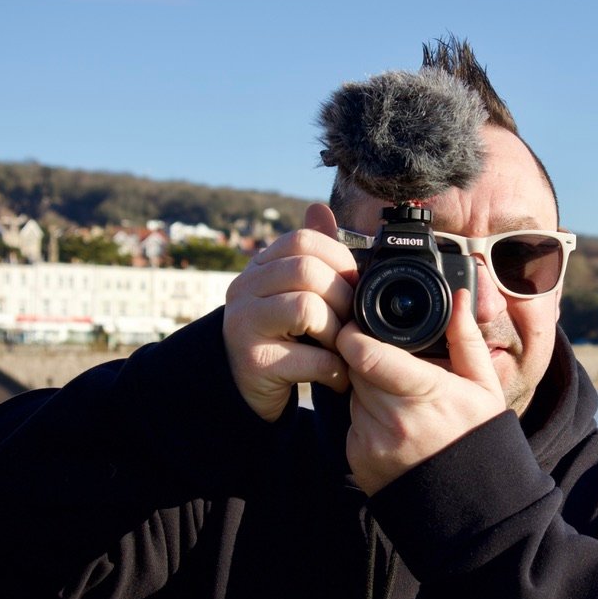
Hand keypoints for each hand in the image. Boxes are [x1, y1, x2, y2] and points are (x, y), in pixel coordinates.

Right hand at [222, 204, 356, 421]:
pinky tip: (336, 376)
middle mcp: (244, 289)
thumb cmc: (282, 336)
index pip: (303, 240)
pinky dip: (334, 369)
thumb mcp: (295, 291)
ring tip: (342, 348)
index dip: (339, 259)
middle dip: (342, 297)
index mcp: (259, 267)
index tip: (353, 285)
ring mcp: (244, 325)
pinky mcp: (254, 362)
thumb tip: (320, 208)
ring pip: (306, 308)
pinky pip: (309, 357)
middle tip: (352, 322)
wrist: (246, 389)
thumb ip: (313, 255)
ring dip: (337, 332)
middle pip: (307, 270)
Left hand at [338, 289, 506, 494]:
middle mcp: (393, 420)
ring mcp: (372, 442)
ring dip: (367, 387)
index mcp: (425, 394)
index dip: (354, 335)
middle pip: (355, 368)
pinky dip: (366, 415)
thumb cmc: (478, 438)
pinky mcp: (358, 459)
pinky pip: (352, 421)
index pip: (366, 355)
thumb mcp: (483, 386)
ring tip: (401, 398)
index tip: (357, 325)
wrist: (470, 504)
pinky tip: (395, 425)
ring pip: (351, 393)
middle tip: (389, 359)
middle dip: (365, 357)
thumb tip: (459, 297)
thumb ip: (465, 340)